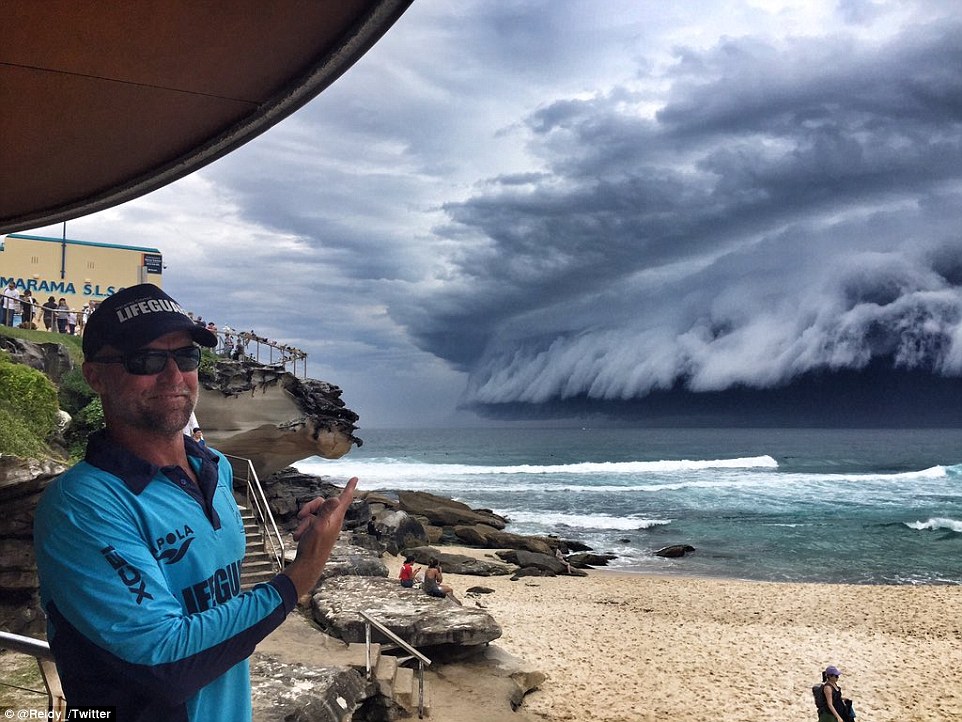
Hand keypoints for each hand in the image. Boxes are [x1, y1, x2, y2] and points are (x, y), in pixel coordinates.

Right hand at [282, 477, 357, 596]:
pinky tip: (299, 537)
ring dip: (303, 522)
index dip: (349, 487)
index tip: (355, 478)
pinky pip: (308, 523)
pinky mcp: (318, 531)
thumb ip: (326, 511)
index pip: (344, 498)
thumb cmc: (314, 547)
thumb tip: (336, 498)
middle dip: (309, 507)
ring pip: (312, 514)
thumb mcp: (318, 526)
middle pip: (321, 503)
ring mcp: (325, 525)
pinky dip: (303, 528)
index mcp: (336, 517)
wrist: (308, 564)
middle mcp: (332, 520)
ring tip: (300, 533)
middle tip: (300, 515)